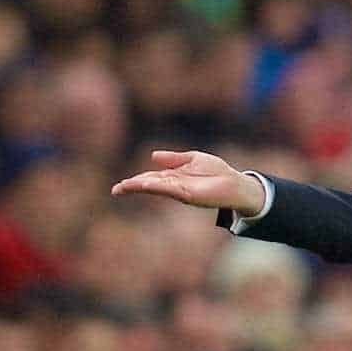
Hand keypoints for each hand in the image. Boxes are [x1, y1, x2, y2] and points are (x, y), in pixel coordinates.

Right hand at [111, 150, 266, 214]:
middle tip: (116, 190)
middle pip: (149, 185)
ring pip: (157, 187)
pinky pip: (171, 189)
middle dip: (133, 187)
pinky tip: (148, 183)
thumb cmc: (217, 171)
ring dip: (142, 186)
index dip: (136, 181)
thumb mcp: (193, 159)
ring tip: (126, 186)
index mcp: (173, 177)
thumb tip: (153, 156)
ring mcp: (181, 191)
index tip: (121, 185)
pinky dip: (159, 186)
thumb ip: (174, 158)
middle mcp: (174, 185)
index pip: (150, 178)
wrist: (235, 183)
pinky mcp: (190, 194)